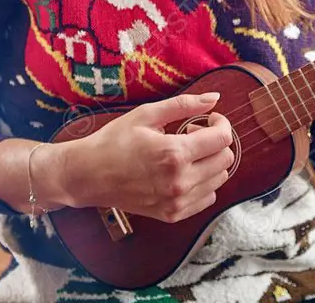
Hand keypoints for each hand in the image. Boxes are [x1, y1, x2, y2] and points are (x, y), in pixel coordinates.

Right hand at [63, 92, 233, 222]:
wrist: (89, 175)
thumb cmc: (114, 141)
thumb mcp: (146, 115)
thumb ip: (184, 105)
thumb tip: (215, 98)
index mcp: (175, 153)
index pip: (223, 139)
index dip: (221, 123)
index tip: (208, 119)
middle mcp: (180, 181)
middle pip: (225, 159)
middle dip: (215, 141)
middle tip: (192, 133)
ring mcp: (177, 201)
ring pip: (219, 179)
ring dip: (210, 161)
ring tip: (185, 152)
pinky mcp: (173, 214)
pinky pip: (207, 198)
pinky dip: (203, 182)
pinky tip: (184, 171)